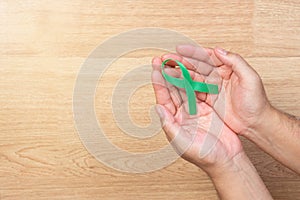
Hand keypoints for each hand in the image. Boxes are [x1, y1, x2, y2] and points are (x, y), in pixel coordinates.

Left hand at [151, 56, 242, 173]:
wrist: (226, 160)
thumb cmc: (203, 155)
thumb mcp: (182, 142)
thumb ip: (169, 125)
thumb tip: (157, 108)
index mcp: (173, 121)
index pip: (163, 98)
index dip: (159, 83)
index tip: (155, 68)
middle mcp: (182, 114)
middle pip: (172, 90)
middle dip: (167, 74)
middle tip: (162, 58)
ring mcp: (195, 110)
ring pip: (185, 88)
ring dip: (180, 74)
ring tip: (175, 60)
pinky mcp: (208, 108)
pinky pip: (200, 90)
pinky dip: (196, 79)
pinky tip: (192, 69)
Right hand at [165, 45, 270, 135]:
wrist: (255, 123)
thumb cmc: (256, 102)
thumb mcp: (251, 79)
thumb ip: (236, 62)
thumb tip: (219, 50)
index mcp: (228, 68)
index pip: (207, 57)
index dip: (193, 52)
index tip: (179, 49)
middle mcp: (218, 76)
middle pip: (196, 66)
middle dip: (180, 62)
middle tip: (166, 59)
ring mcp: (212, 88)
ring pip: (192, 78)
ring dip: (178, 74)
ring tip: (165, 70)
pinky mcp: (208, 99)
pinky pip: (193, 91)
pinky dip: (182, 87)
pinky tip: (172, 84)